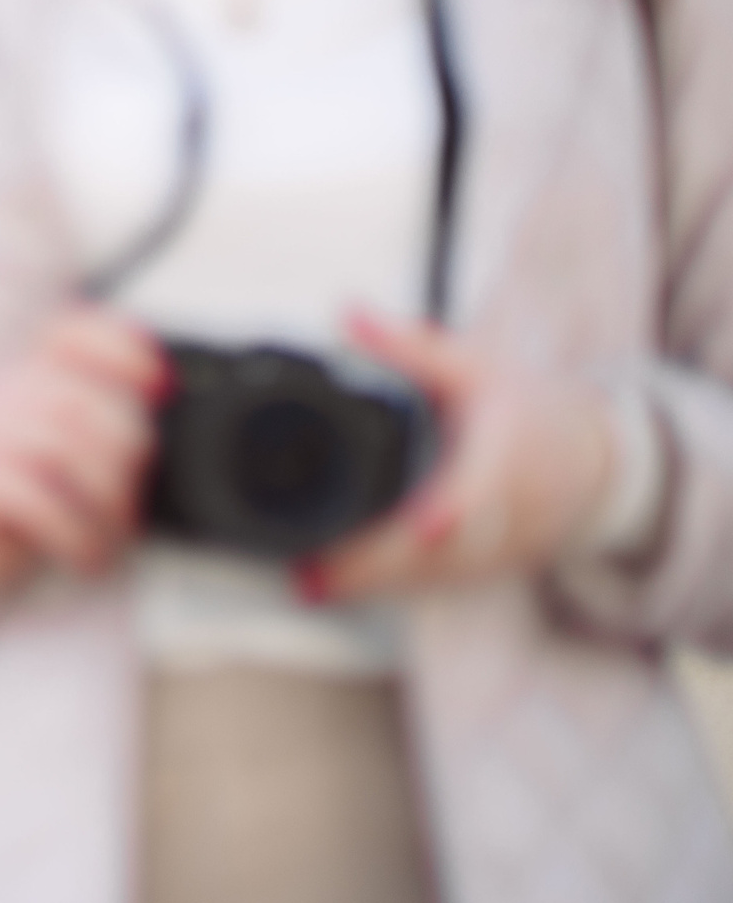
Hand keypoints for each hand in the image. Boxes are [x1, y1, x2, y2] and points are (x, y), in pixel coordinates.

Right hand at [0, 307, 167, 608]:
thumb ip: (98, 425)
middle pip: (86, 401)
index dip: (122, 348)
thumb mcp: (61, 458)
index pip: (73, 335)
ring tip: (105, 539)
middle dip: (125, 461)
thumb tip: (160, 400)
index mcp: (24, 382)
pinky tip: (80, 553)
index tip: (159, 386)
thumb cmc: (16, 510)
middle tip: (124, 509)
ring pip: (66, 448)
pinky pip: (39, 498)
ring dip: (104, 505)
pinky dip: (74, 534)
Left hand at [303, 311, 617, 602]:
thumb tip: (347, 314)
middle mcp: (504, 514)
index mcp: (506, 458)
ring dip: (370, 584)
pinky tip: (327, 587)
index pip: (481, 489)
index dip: (453, 510)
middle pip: (442, 549)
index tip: (425, 526)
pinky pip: (429, 585)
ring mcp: (494, 549)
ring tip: (309, 581)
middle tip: (315, 572)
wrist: (594, 463)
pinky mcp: (481, 569)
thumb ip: (410, 345)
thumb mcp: (477, 368)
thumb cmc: (532, 411)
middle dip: (379, 564)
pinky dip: (381, 588)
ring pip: (431, 576)